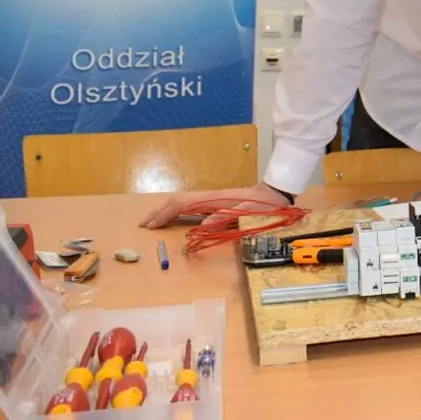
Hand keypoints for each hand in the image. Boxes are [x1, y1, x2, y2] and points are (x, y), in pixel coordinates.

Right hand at [138, 183, 288, 228]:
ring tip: (153, 222)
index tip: (150, 226)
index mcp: (213, 199)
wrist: (277, 193)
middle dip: (159, 212)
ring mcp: (212, 199)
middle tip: (143, 225)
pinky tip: (174, 218)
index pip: (181, 204)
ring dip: (166, 211)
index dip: (164, 214)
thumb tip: (202, 226)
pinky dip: (177, 211)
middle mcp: (209, 197)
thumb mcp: (248, 213)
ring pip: (182, 202)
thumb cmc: (264, 205)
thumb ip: (227, 219)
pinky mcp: (216, 203)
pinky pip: (191, 206)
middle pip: (178, 201)